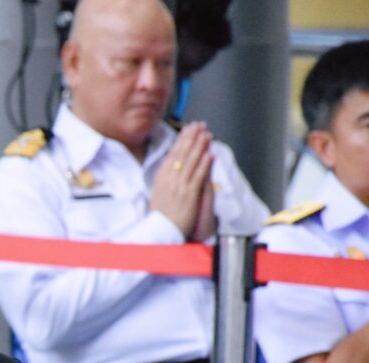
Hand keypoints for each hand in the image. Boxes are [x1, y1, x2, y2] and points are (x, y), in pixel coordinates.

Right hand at [151, 122, 214, 236]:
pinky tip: (209, 154)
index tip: (188, 128)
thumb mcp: (158, 191)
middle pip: (182, 153)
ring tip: (207, 134)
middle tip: (200, 125)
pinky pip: (198, 176)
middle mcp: (170, 179)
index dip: (182, 139)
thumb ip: (166, 177)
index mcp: (161, 177)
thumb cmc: (161, 213)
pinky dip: (204, 164)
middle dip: (192, 138)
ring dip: (200, 146)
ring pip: (191, 162)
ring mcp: (179, 186)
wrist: (162, 230)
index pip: (173, 153)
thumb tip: (172, 164)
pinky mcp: (189, 194)